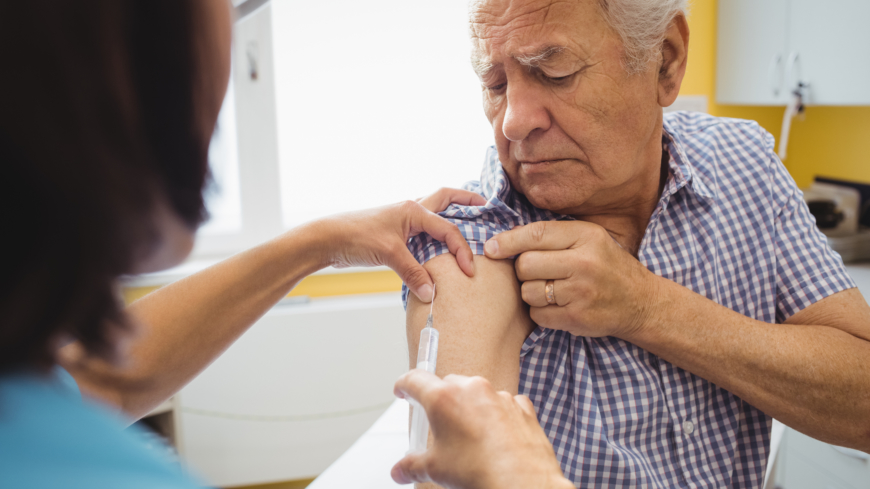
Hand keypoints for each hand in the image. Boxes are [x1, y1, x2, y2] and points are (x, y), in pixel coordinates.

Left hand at [320, 188, 485, 302]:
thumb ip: (413, 273)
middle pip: (445, 199)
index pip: (448, 229)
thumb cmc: (355, 237)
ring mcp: (402, 221)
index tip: (470, 270)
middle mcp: (410, 210)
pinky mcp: (395, 233)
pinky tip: (440, 245)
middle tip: (485, 205)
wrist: (328, 239)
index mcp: (413, 210)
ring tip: (469, 219)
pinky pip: (422, 231)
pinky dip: (435, 234)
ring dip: (451, 214)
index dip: (462, 250)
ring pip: (434, 212)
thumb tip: (432, 294)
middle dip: (466, 200)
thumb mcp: (389, 255)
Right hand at [391, 370, 571, 488]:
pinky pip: (504, 403)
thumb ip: (412, 466)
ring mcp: (499, 395)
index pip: (415, 379)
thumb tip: (402, 471)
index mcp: (443, 398)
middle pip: (448, 384)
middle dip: (441, 400)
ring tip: (470, 437)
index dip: (404, 385)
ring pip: (477, 392)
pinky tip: (496, 436)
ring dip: (471, 407)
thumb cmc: (479, 471)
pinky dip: (498, 414)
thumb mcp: (435, 469)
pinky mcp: (521, 406)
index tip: (403, 390)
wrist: (521, 482)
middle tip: (439, 424)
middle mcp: (471, 389)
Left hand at [483, 221, 657, 337]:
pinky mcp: (577, 318)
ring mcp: (581, 292)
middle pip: (526, 264)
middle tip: (538, 273)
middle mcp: (584, 262)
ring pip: (528, 291)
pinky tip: (558, 306)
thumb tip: (504, 239)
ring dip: (532, 293)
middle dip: (524, 270)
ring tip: (551, 290)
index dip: (508, 241)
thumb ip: (554, 236)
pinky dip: (541, 312)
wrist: (641, 303)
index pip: (536, 234)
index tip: (491, 248)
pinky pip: (537, 315)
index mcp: (586, 236)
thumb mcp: (589, 240)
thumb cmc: (607, 267)